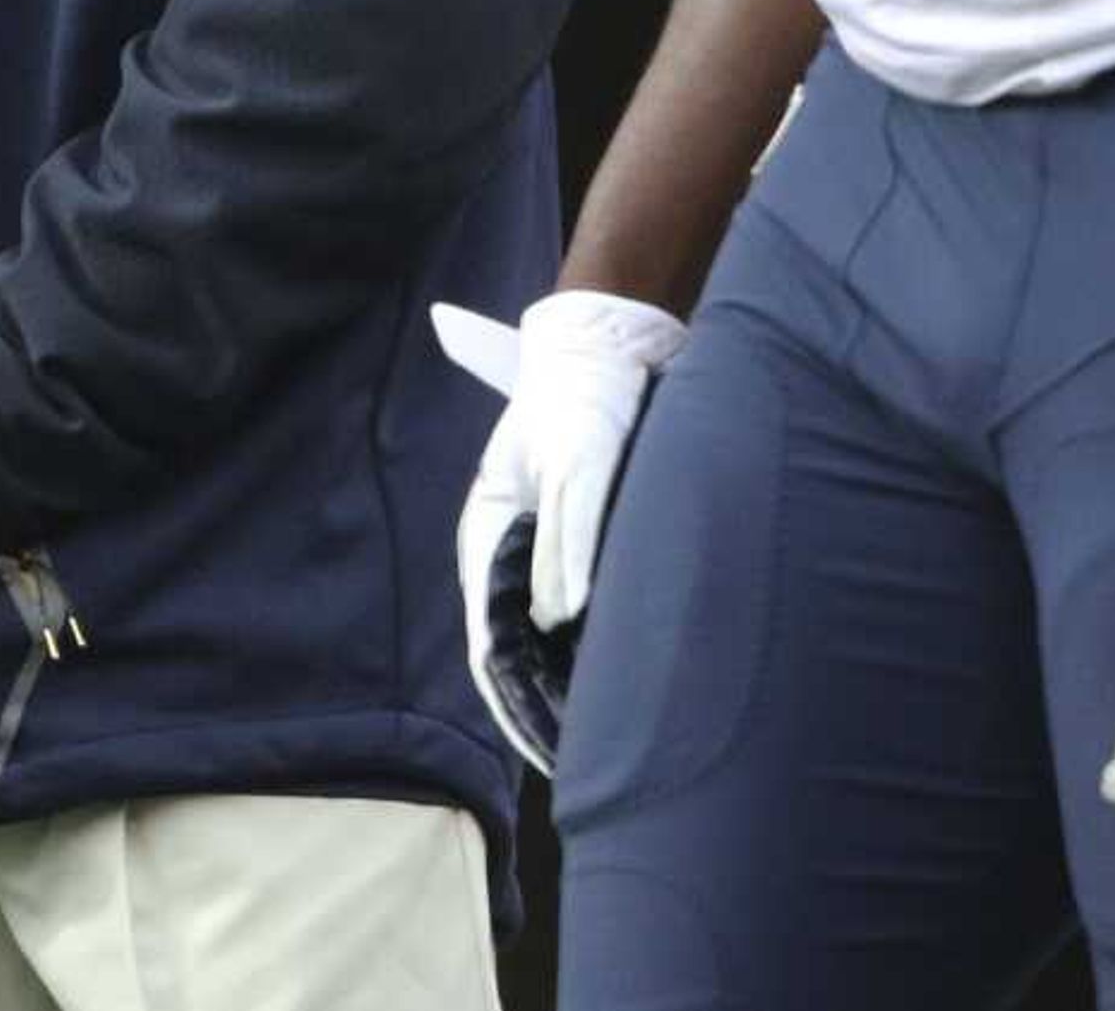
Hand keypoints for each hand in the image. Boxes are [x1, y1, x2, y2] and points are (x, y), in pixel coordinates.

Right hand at [438, 288, 686, 772]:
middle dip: (546, 710)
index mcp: (487, 537)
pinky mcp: (571, 540)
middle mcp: (507, 552)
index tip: (556, 757)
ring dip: (570, 687)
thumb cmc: (582, 401)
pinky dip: (593, 653)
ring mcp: (538, 548)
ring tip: (611, 741)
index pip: (490, 646)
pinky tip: (627, 682)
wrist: (605, 345)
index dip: (519, 708)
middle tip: (592, 769)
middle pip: (515, 652)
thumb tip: (561, 620)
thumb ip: (567, 541)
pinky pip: (575, 613)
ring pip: (545, 638)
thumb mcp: (576, 466)